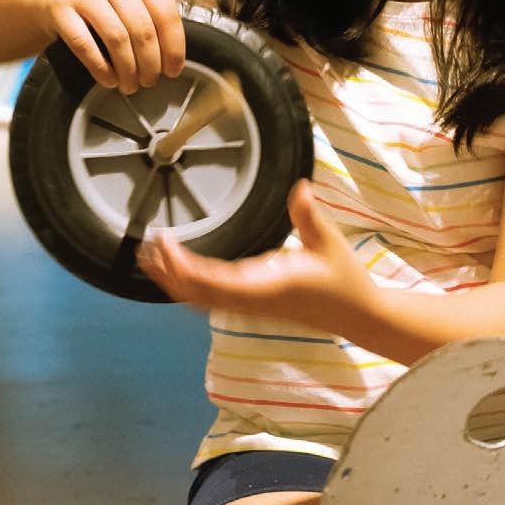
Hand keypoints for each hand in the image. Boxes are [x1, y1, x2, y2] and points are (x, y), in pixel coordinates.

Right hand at [42, 0, 185, 93]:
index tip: (173, 70)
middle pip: (142, 29)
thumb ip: (159, 6)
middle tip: (150, 82)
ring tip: (130, 85)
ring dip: (128, 70)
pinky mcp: (60, 7)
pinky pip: (85, 45)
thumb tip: (176, 48)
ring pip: (117, 38)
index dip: (174, 48)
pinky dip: (101, 68)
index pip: (166, 13)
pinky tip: (109, 79)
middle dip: (150, 64)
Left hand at [138, 181, 372, 334]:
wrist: (358, 316)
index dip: (181, 266)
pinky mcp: (253, 305)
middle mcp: (253, 300)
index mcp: (268, 286)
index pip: (212, 281)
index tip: (164, 242)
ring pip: (200, 300)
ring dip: (174, 282)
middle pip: (196, 294)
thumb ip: (310, 216)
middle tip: (147, 246)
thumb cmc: (345, 280)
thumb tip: (301, 187)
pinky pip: (212, 300)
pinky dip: (189, 288)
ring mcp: (251, 306)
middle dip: (168, 273)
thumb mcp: (330, 243)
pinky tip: (180, 273)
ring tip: (152, 259)